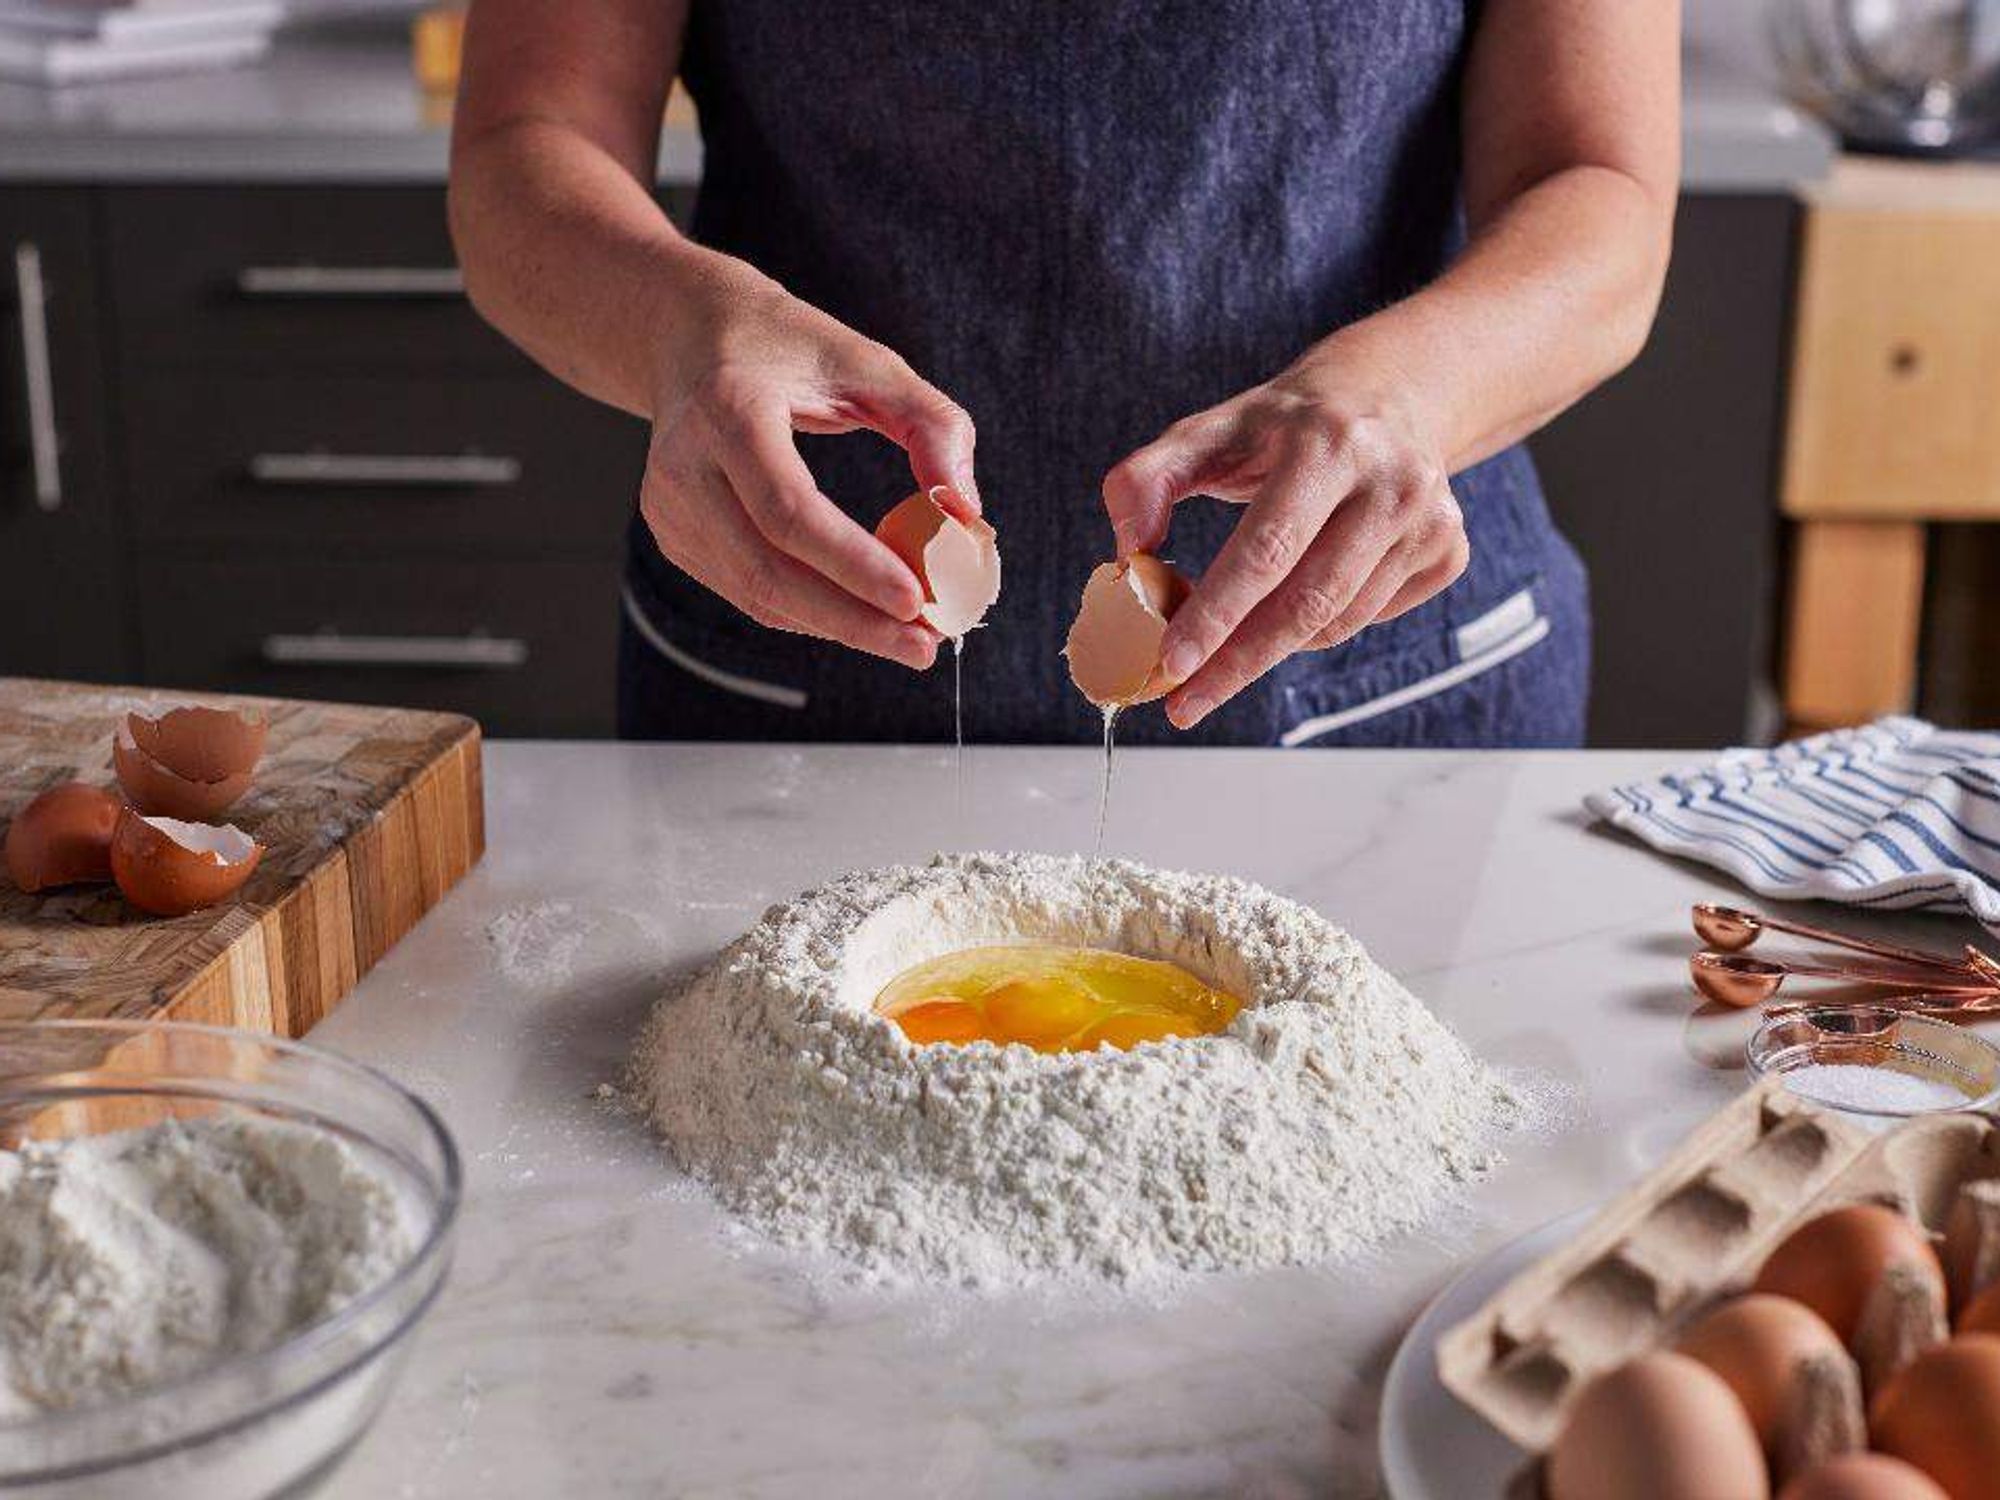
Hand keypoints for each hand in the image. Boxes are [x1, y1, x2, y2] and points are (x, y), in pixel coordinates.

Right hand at [641, 262, 978, 668]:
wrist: (690, 335)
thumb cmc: (787, 346)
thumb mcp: (870, 361)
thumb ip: (933, 425)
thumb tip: (965, 513)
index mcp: (728, 409)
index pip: (789, 510)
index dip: (853, 565)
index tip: (916, 600)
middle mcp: (684, 463)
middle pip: (767, 570)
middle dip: (853, 620)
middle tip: (923, 644)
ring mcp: (668, 506)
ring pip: (756, 594)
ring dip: (836, 626)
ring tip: (904, 637)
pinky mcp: (672, 533)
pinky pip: (747, 592)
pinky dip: (806, 612)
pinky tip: (856, 614)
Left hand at [1102, 365, 1468, 728]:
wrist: (1392, 392)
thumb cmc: (1284, 423)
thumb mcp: (1209, 429)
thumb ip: (1148, 480)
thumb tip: (1129, 554)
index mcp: (1325, 444)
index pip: (1266, 549)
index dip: (1217, 613)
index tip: (1173, 664)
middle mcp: (1391, 481)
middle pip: (1306, 602)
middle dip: (1237, 663)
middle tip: (1186, 702)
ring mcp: (1429, 519)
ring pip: (1336, 622)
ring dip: (1272, 645)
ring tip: (1230, 641)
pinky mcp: (1449, 550)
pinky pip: (1367, 619)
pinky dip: (1319, 626)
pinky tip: (1298, 597)